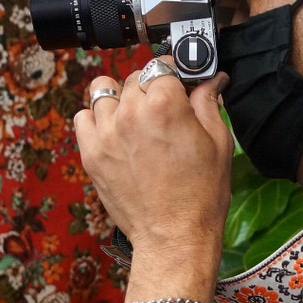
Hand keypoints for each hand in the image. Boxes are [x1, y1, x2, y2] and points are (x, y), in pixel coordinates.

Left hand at [74, 59, 232, 262]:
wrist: (174, 236)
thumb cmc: (201, 195)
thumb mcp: (219, 143)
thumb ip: (209, 104)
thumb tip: (211, 81)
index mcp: (165, 105)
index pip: (163, 66)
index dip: (175, 74)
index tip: (181, 83)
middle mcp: (130, 113)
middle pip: (135, 78)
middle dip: (152, 88)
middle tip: (166, 110)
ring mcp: (106, 133)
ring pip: (104, 91)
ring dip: (121, 98)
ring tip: (137, 118)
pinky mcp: (91, 154)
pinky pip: (83, 117)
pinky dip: (98, 118)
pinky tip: (117, 132)